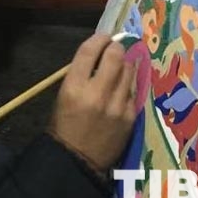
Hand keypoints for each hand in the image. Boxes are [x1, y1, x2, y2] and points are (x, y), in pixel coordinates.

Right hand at [48, 33, 137, 173]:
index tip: (103, 37)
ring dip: (124, 64)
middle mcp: (97, 93)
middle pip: (114, 55)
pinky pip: (133, 90)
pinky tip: (123, 86)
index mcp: (74, 86)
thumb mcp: (63, 95)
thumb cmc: (64, 125)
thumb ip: (80, 74)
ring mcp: (117, 105)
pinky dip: (128, 84)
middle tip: (115, 48)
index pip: (89, 50)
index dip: (98, 38)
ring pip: (128, 70)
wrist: (77, 160)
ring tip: (119, 66)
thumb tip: (97, 56)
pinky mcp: (130, 116)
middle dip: (116, 47)